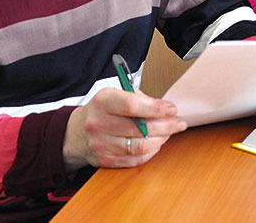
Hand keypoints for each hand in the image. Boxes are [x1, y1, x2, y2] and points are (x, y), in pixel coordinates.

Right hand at [62, 87, 186, 171]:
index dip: (155, 108)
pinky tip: (156, 144)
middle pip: (138, 129)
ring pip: (138, 147)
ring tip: (168, 133)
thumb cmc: (102, 110)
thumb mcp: (115, 95)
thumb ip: (139, 99)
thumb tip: (165, 109)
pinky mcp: (104, 161)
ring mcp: (100, 144)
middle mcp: (98, 123)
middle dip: (165, 126)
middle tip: (179, 123)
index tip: (171, 109)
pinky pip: (134, 160)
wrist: (76, 132)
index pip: (132, 106)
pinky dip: (150, 152)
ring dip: (160, 140)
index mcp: (102, 102)